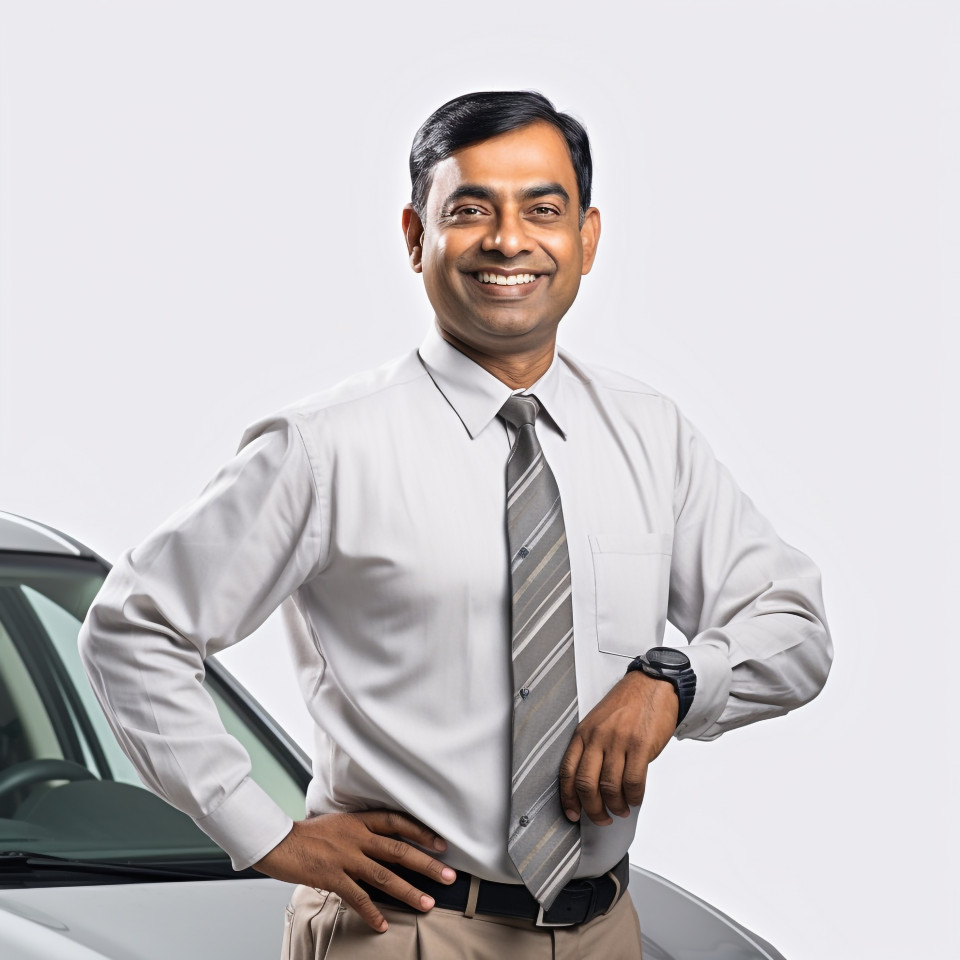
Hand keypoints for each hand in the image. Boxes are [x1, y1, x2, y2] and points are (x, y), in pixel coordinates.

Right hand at [253, 809, 455, 931]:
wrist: (276, 840)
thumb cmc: (306, 834)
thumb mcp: (337, 823)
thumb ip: (359, 830)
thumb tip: (379, 840)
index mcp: (358, 820)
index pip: (397, 822)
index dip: (421, 831)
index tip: (441, 843)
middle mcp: (356, 836)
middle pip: (399, 849)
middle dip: (427, 864)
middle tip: (449, 876)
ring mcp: (344, 856)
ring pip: (384, 875)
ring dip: (408, 891)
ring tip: (427, 904)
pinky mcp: (331, 875)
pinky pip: (356, 896)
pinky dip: (371, 912)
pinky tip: (382, 924)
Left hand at [559, 672, 677, 825]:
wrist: (652, 685)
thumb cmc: (627, 704)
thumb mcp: (599, 722)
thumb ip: (592, 748)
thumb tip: (590, 784)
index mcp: (584, 733)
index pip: (568, 771)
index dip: (568, 798)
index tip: (572, 814)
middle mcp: (598, 737)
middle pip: (586, 784)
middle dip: (593, 809)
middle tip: (601, 818)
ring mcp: (618, 741)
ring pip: (610, 786)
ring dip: (616, 806)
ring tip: (621, 809)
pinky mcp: (640, 745)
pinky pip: (633, 781)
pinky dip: (633, 797)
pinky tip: (634, 798)